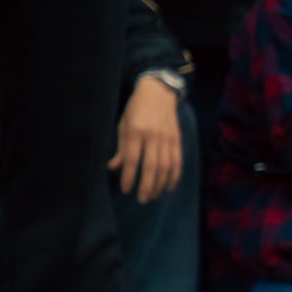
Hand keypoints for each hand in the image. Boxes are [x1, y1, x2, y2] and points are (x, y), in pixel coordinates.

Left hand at [110, 74, 184, 204]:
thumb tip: (113, 168)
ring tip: (153, 196)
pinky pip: (177, 161)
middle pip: (151, 167)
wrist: (159, 91)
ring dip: (160, 184)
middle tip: (142, 200)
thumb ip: (121, 148)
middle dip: (146, 186)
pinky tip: (169, 187)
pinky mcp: (177, 139)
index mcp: (136, 131)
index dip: (129, 177)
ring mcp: (167, 138)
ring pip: (166, 167)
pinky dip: (174, 176)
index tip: (126, 190)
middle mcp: (153, 135)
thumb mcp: (123, 124)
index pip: (132, 160)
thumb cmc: (136, 108)